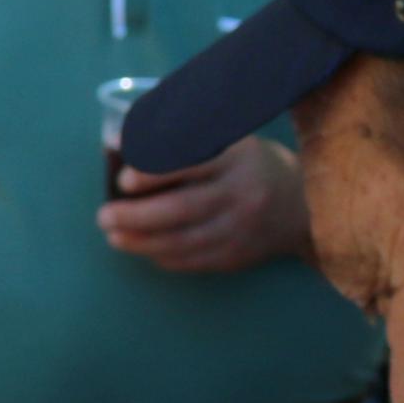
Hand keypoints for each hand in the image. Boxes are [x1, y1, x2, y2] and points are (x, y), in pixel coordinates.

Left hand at [101, 134, 308, 273]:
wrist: (299, 204)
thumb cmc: (245, 165)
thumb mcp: (225, 141)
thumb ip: (179, 141)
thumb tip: (119, 144)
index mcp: (236, 159)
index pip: (192, 164)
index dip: (154, 173)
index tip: (124, 180)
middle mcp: (241, 195)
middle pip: (182, 210)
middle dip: (136, 216)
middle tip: (104, 216)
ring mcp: (241, 229)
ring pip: (183, 242)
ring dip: (141, 242)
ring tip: (113, 236)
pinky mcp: (237, 256)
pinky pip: (192, 261)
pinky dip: (162, 256)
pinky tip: (141, 248)